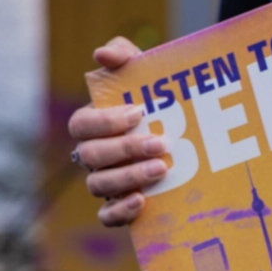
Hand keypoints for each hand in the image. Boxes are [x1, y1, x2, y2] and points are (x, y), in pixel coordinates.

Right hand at [68, 36, 166, 226]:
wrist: (190, 136)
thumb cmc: (159, 102)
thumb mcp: (146, 75)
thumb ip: (124, 57)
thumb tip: (102, 54)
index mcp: (93, 125)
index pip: (81, 124)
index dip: (105, 121)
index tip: (138, 113)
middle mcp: (94, 155)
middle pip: (91, 156)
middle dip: (125, 150)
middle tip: (161, 144)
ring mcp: (104, 182)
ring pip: (99, 185)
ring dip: (129, 177)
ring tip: (161, 169)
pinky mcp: (119, 206)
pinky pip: (107, 216)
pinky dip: (120, 211)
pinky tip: (143, 201)